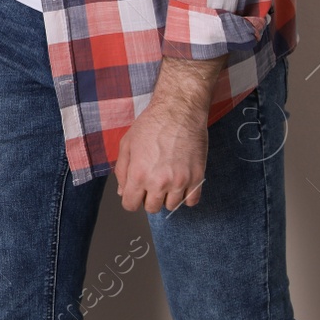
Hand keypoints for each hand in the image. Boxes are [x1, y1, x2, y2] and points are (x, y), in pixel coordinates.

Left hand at [114, 56, 223, 212]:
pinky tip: (181, 183)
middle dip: (148, 198)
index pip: (131, 205)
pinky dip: (186, 196)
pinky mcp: (197, 177)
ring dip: (167, 197)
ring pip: (172, 207)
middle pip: (151, 208)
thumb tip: (122, 191)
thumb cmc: (151, 125)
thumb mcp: (126, 144)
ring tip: (166, 180)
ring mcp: (180, 181)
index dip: (130, 199)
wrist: (179, 112)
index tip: (135, 192)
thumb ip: (122, 170)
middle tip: (151, 183)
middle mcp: (159, 182)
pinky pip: (192, 201)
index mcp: (138, 175)